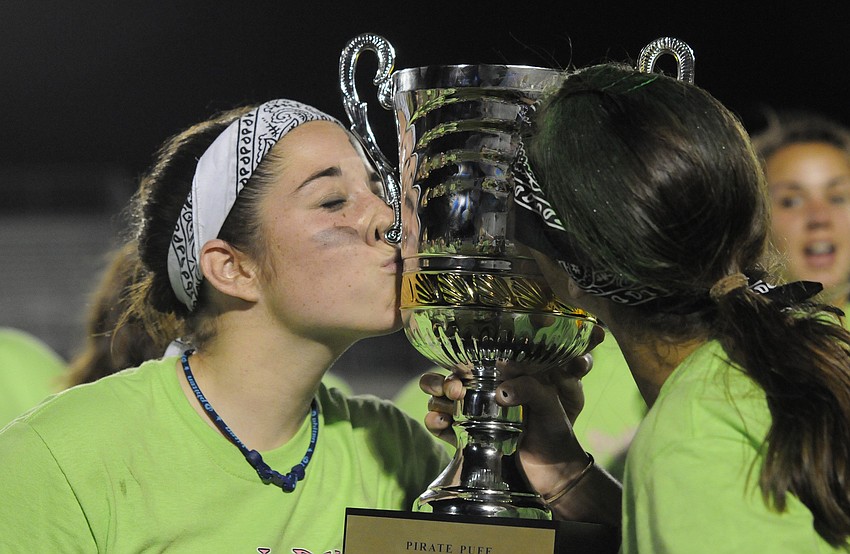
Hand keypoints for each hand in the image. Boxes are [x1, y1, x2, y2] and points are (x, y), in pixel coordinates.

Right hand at [420, 325, 604, 466]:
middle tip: (455, 391)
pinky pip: (440, 426)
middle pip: (450, 377)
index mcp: (501, 378)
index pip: (474, 361)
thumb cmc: (554, 429)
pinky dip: (434, 422)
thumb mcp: (549, 402)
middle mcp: (482, 393)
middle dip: (444, 381)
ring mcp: (471, 416)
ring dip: (436, 400)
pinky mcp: (464, 438)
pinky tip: (441, 423)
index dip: (463, 362)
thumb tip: (501, 391)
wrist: (553, 470)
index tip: (465, 369)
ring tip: (445, 411)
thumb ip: (529, 388)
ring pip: (440, 399)